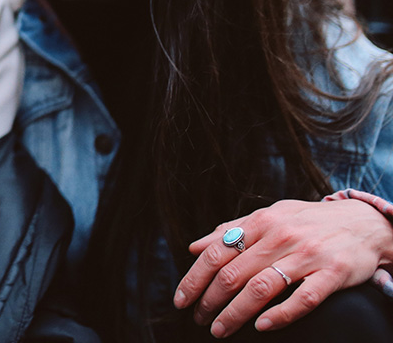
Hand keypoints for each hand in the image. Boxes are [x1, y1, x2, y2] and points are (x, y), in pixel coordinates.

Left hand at [173, 198, 392, 337]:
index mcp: (261, 222)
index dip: (194, 279)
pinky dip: (279, 315)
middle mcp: (281, 237)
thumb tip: (195, 246)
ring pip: (261, 289)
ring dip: (235, 313)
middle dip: (210, 301)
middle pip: (233, 274)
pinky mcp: (333, 274)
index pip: (216, 253)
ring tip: (219, 329)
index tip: (181, 299)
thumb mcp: (270, 216)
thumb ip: (233, 231)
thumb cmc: (309, 221)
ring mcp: (307, 256)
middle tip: (199, 319)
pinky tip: (260, 327)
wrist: (365, 222)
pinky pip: (302, 299)